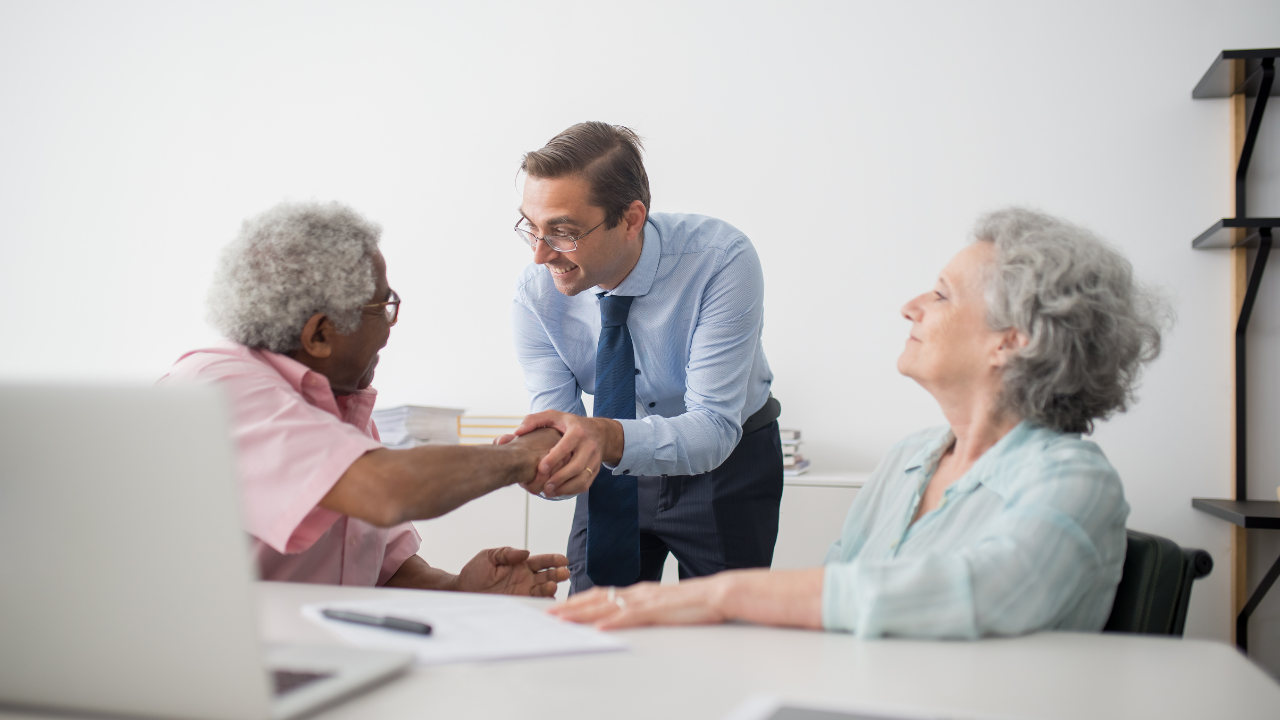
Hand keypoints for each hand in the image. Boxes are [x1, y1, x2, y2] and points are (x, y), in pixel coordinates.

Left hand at [455, 547, 568, 596]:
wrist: (462, 590)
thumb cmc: (474, 572)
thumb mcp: (489, 556)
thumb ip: (507, 553)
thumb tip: (525, 552)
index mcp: (521, 564)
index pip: (542, 561)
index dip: (553, 559)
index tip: (563, 560)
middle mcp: (525, 578)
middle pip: (547, 575)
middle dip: (557, 573)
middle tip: (564, 573)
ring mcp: (523, 591)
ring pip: (543, 589)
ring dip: (550, 587)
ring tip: (551, 585)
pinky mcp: (518, 603)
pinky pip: (534, 602)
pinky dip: (542, 601)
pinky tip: (547, 599)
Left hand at [513, 410, 622, 496]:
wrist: (599, 432)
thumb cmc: (571, 424)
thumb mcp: (554, 416)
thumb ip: (534, 420)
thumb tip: (518, 432)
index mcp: (577, 431)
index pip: (566, 446)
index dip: (554, 458)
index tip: (541, 468)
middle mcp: (589, 445)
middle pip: (576, 466)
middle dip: (560, 478)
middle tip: (544, 487)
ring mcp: (594, 459)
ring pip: (582, 478)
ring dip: (566, 488)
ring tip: (549, 492)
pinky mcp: (595, 469)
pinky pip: (586, 484)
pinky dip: (572, 490)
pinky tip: (559, 492)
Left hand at [547, 577, 728, 628]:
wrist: (719, 593)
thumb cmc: (696, 603)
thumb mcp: (664, 606)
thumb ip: (646, 610)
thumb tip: (629, 618)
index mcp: (640, 592)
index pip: (603, 594)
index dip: (580, 601)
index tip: (561, 607)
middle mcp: (638, 592)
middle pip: (597, 598)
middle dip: (571, 607)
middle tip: (550, 614)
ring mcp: (647, 600)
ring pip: (607, 606)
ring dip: (582, 613)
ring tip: (563, 620)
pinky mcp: (658, 610)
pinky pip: (631, 616)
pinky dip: (613, 621)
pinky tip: (599, 627)